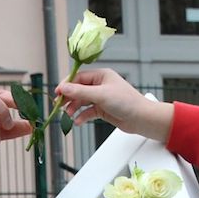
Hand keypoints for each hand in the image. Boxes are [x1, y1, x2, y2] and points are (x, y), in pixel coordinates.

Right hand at [53, 68, 171, 140]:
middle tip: (59, 106)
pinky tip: (78, 122)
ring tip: (68, 115)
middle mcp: (101, 84)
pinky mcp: (103, 109)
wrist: (141, 118)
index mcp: (101, 75)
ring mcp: (102, 97)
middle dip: (69, 98)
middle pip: (78, 89)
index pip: (79, 77)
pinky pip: (88, 111)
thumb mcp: (100, 95)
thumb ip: (80, 92)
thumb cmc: (126, 102)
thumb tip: (63, 88)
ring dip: (74, 108)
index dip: (67, 85)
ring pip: (82, 101)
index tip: (57, 93)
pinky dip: (82, 116)